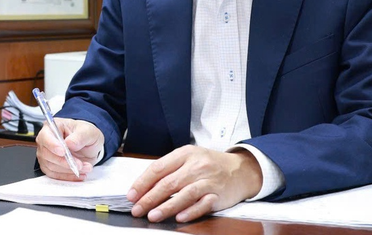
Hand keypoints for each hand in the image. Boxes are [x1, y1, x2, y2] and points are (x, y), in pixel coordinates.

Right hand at [35, 117, 103, 180]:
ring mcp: (45, 154)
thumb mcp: (88, 131)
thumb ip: (80, 136)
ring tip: (85, 168)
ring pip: (51, 166)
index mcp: (52, 127)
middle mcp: (46, 141)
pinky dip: (68, 176)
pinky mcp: (49, 166)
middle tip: (80, 164)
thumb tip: (69, 143)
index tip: (63, 152)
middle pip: (47, 154)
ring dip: (69, 170)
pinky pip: (55, 175)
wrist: (89, 146)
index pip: (46, 136)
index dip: (53, 145)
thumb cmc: (85, 134)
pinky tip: (79, 174)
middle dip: (65, 162)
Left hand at [127, 145, 262, 222]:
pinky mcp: (218, 195)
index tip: (132, 195)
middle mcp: (197, 165)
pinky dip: (190, 211)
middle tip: (137, 209)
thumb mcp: (189, 158)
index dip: (143, 183)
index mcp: (186, 153)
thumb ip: (169, 169)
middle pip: (169, 182)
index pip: (159, 168)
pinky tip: (179, 217)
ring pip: (184, 194)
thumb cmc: (209, 164)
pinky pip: (202, 204)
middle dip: (150, 198)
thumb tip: (144, 187)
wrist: (240, 169)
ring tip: (152, 216)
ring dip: (166, 207)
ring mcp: (208, 180)